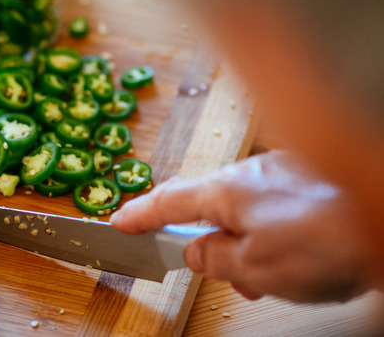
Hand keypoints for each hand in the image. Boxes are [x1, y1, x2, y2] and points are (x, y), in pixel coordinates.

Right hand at [110, 151, 373, 301]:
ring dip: (248, 242)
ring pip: (246, 209)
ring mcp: (281, 171)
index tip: (119, 222)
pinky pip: (275, 205)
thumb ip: (213, 259)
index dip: (138, 215)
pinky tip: (298, 257)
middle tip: (222, 272)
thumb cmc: (327, 242)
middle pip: (209, 206)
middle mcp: (250, 172)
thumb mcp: (254, 267)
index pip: (166, 202)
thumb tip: (194, 253)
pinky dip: (274, 232)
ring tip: (273, 277)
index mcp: (226, 191)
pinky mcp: (309, 178)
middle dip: (210, 242)